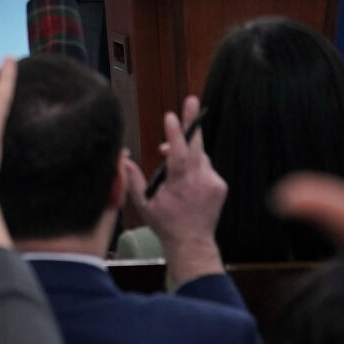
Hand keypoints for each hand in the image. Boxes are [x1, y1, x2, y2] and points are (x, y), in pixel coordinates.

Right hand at [126, 96, 226, 282]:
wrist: (193, 243)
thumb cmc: (165, 224)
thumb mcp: (144, 204)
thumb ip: (133, 180)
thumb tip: (123, 159)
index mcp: (180, 185)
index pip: (178, 154)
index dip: (174, 134)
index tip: (170, 116)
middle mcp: (200, 181)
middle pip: (195, 145)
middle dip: (191, 122)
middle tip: (190, 100)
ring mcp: (213, 182)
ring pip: (199, 156)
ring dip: (186, 152)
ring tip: (167, 154)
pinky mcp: (220, 185)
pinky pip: (205, 167)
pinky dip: (195, 165)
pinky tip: (184, 176)